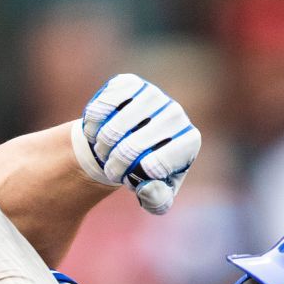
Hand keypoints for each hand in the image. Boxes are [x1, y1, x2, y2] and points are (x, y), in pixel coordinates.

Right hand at [71, 73, 199, 214]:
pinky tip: (95, 131)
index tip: (129, 180)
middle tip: (111, 171)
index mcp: (190, 141)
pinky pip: (104, 104)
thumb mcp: (155, 194)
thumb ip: (156, 200)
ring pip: (118, 124)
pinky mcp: (130, 83)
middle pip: (135, 145)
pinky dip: (94, 122)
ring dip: (103, 145)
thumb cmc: (145, 172)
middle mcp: (176, 114)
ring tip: (103, 152)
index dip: (137, 176)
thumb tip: (148, 188)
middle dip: (116, 164)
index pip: (161, 163)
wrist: (129, 142)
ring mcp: (153, 95)